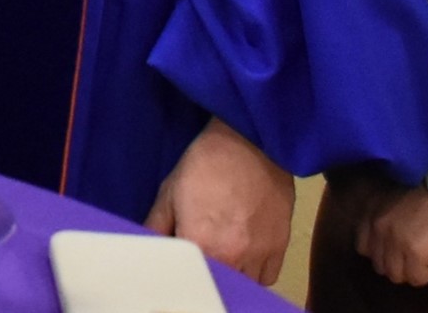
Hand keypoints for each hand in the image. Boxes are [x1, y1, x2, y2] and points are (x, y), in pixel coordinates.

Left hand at [143, 117, 293, 284]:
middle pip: (215, 284)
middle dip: (205, 274)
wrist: (250, 141)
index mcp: (200, 243)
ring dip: (230, 276)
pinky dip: (254, 275)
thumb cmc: (206, 163)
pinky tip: (243, 258)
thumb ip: (156, 227)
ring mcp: (258, 253)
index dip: (181, 271)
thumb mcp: (170, 192)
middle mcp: (231, 255)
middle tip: (200, 257)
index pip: (186, 277)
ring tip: (221, 256)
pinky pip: (265, 278)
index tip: (179, 262)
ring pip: (242, 285)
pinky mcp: (279, 246)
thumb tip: (148, 248)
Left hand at [359, 185, 427, 285]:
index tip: (394, 253)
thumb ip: (390, 218)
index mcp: (373, 212)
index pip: (362, 246)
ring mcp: (394, 242)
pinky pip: (415, 278)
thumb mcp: (400, 201)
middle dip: (396, 265)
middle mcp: (378, 228)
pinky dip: (425, 276)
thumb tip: (396, 238)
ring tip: (424, 264)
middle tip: (411, 260)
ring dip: (410, 273)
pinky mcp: (413, 254)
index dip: (379, 254)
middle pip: (379, 264)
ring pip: (394, 275)